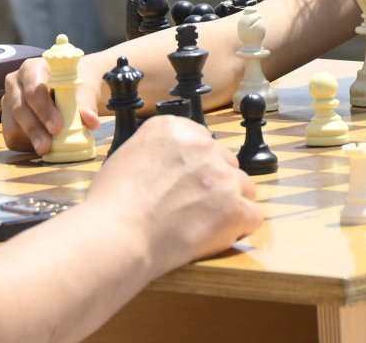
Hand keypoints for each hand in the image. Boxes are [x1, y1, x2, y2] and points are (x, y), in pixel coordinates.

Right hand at [1, 54, 103, 154]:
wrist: (72, 89)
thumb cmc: (76, 85)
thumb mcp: (84, 88)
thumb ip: (86, 102)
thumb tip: (91, 120)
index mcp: (32, 68)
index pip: (33, 88)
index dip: (43, 109)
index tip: (56, 127)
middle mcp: (15, 83)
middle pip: (20, 108)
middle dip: (34, 129)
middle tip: (48, 146)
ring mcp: (9, 101)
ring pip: (12, 124)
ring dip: (29, 139)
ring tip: (46, 150)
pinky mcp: (8, 119)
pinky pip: (11, 136)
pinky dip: (25, 144)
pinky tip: (42, 146)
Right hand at [85, 115, 260, 272]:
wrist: (117, 234)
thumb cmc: (112, 202)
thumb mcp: (130, 154)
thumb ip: (160, 151)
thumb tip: (174, 164)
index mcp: (175, 128)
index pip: (204, 141)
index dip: (197, 166)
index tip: (186, 184)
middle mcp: (203, 145)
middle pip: (226, 162)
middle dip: (215, 184)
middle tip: (192, 207)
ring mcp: (222, 176)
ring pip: (244, 187)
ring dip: (229, 204)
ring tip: (203, 224)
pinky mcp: (235, 208)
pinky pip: (252, 216)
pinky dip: (239, 228)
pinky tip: (216, 236)